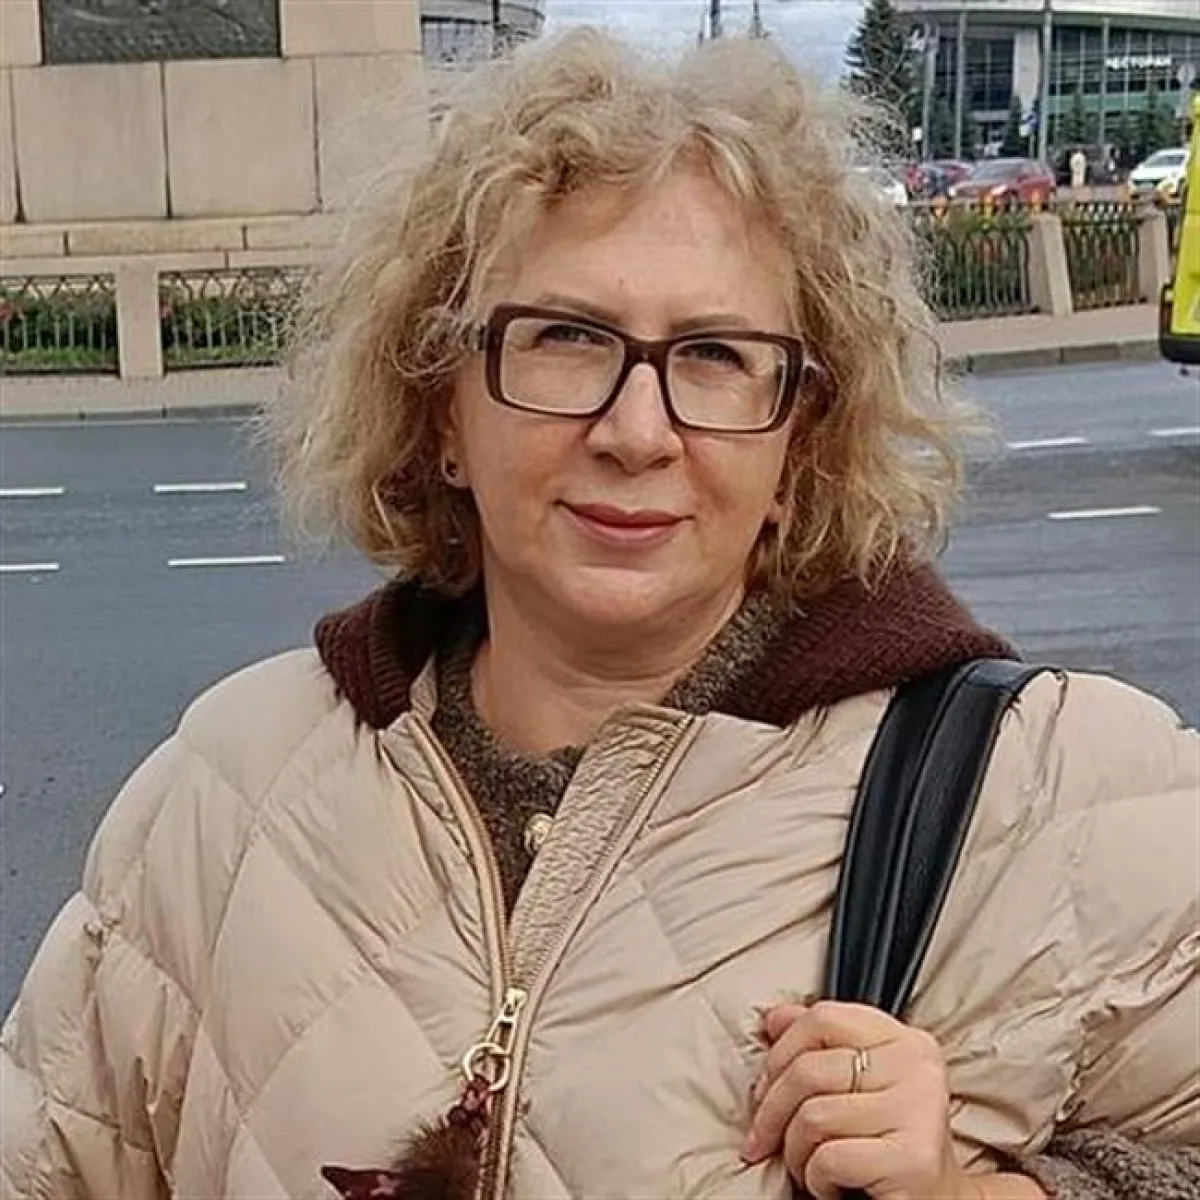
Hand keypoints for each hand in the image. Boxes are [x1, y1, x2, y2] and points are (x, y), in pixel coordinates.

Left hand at [742, 1000, 978, 1199]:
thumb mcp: (857, 1085)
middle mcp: (917, 1066)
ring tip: (808, 1167)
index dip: (781, 1052)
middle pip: (809, 1069)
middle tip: (766, 1139)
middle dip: (772, 1112)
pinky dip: (815, 1179)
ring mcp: (919, 1109)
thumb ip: (820, 1045)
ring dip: (795, 1153)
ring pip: (813, 1116)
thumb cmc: (887, 1144)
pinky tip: (831, 1186)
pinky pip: (828, 1157)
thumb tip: (774, 1019)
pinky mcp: (913, 1158)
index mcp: (905, 1039)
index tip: (764, 1086)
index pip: (823, 1018)